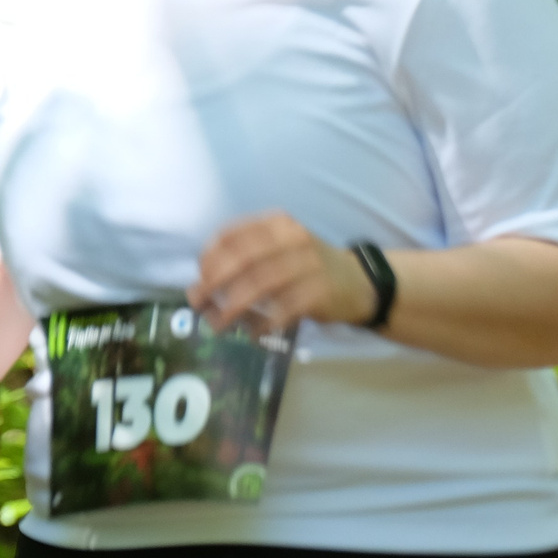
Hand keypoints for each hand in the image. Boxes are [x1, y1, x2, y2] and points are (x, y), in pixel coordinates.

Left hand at [192, 211, 378, 334]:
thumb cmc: (310, 267)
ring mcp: (309, 265)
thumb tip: (203, 283)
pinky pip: (282, 310)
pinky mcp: (320, 292)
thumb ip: (248, 259)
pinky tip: (252, 332)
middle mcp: (293, 239)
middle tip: (198, 303)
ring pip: (260, 285)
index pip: (233, 234)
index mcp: (278, 225)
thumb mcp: (282, 248)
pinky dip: (262, 323)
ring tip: (218, 324)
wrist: (360, 282)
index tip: (199, 277)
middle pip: (243, 259)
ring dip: (233, 307)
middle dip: (214, 282)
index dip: (210, 257)